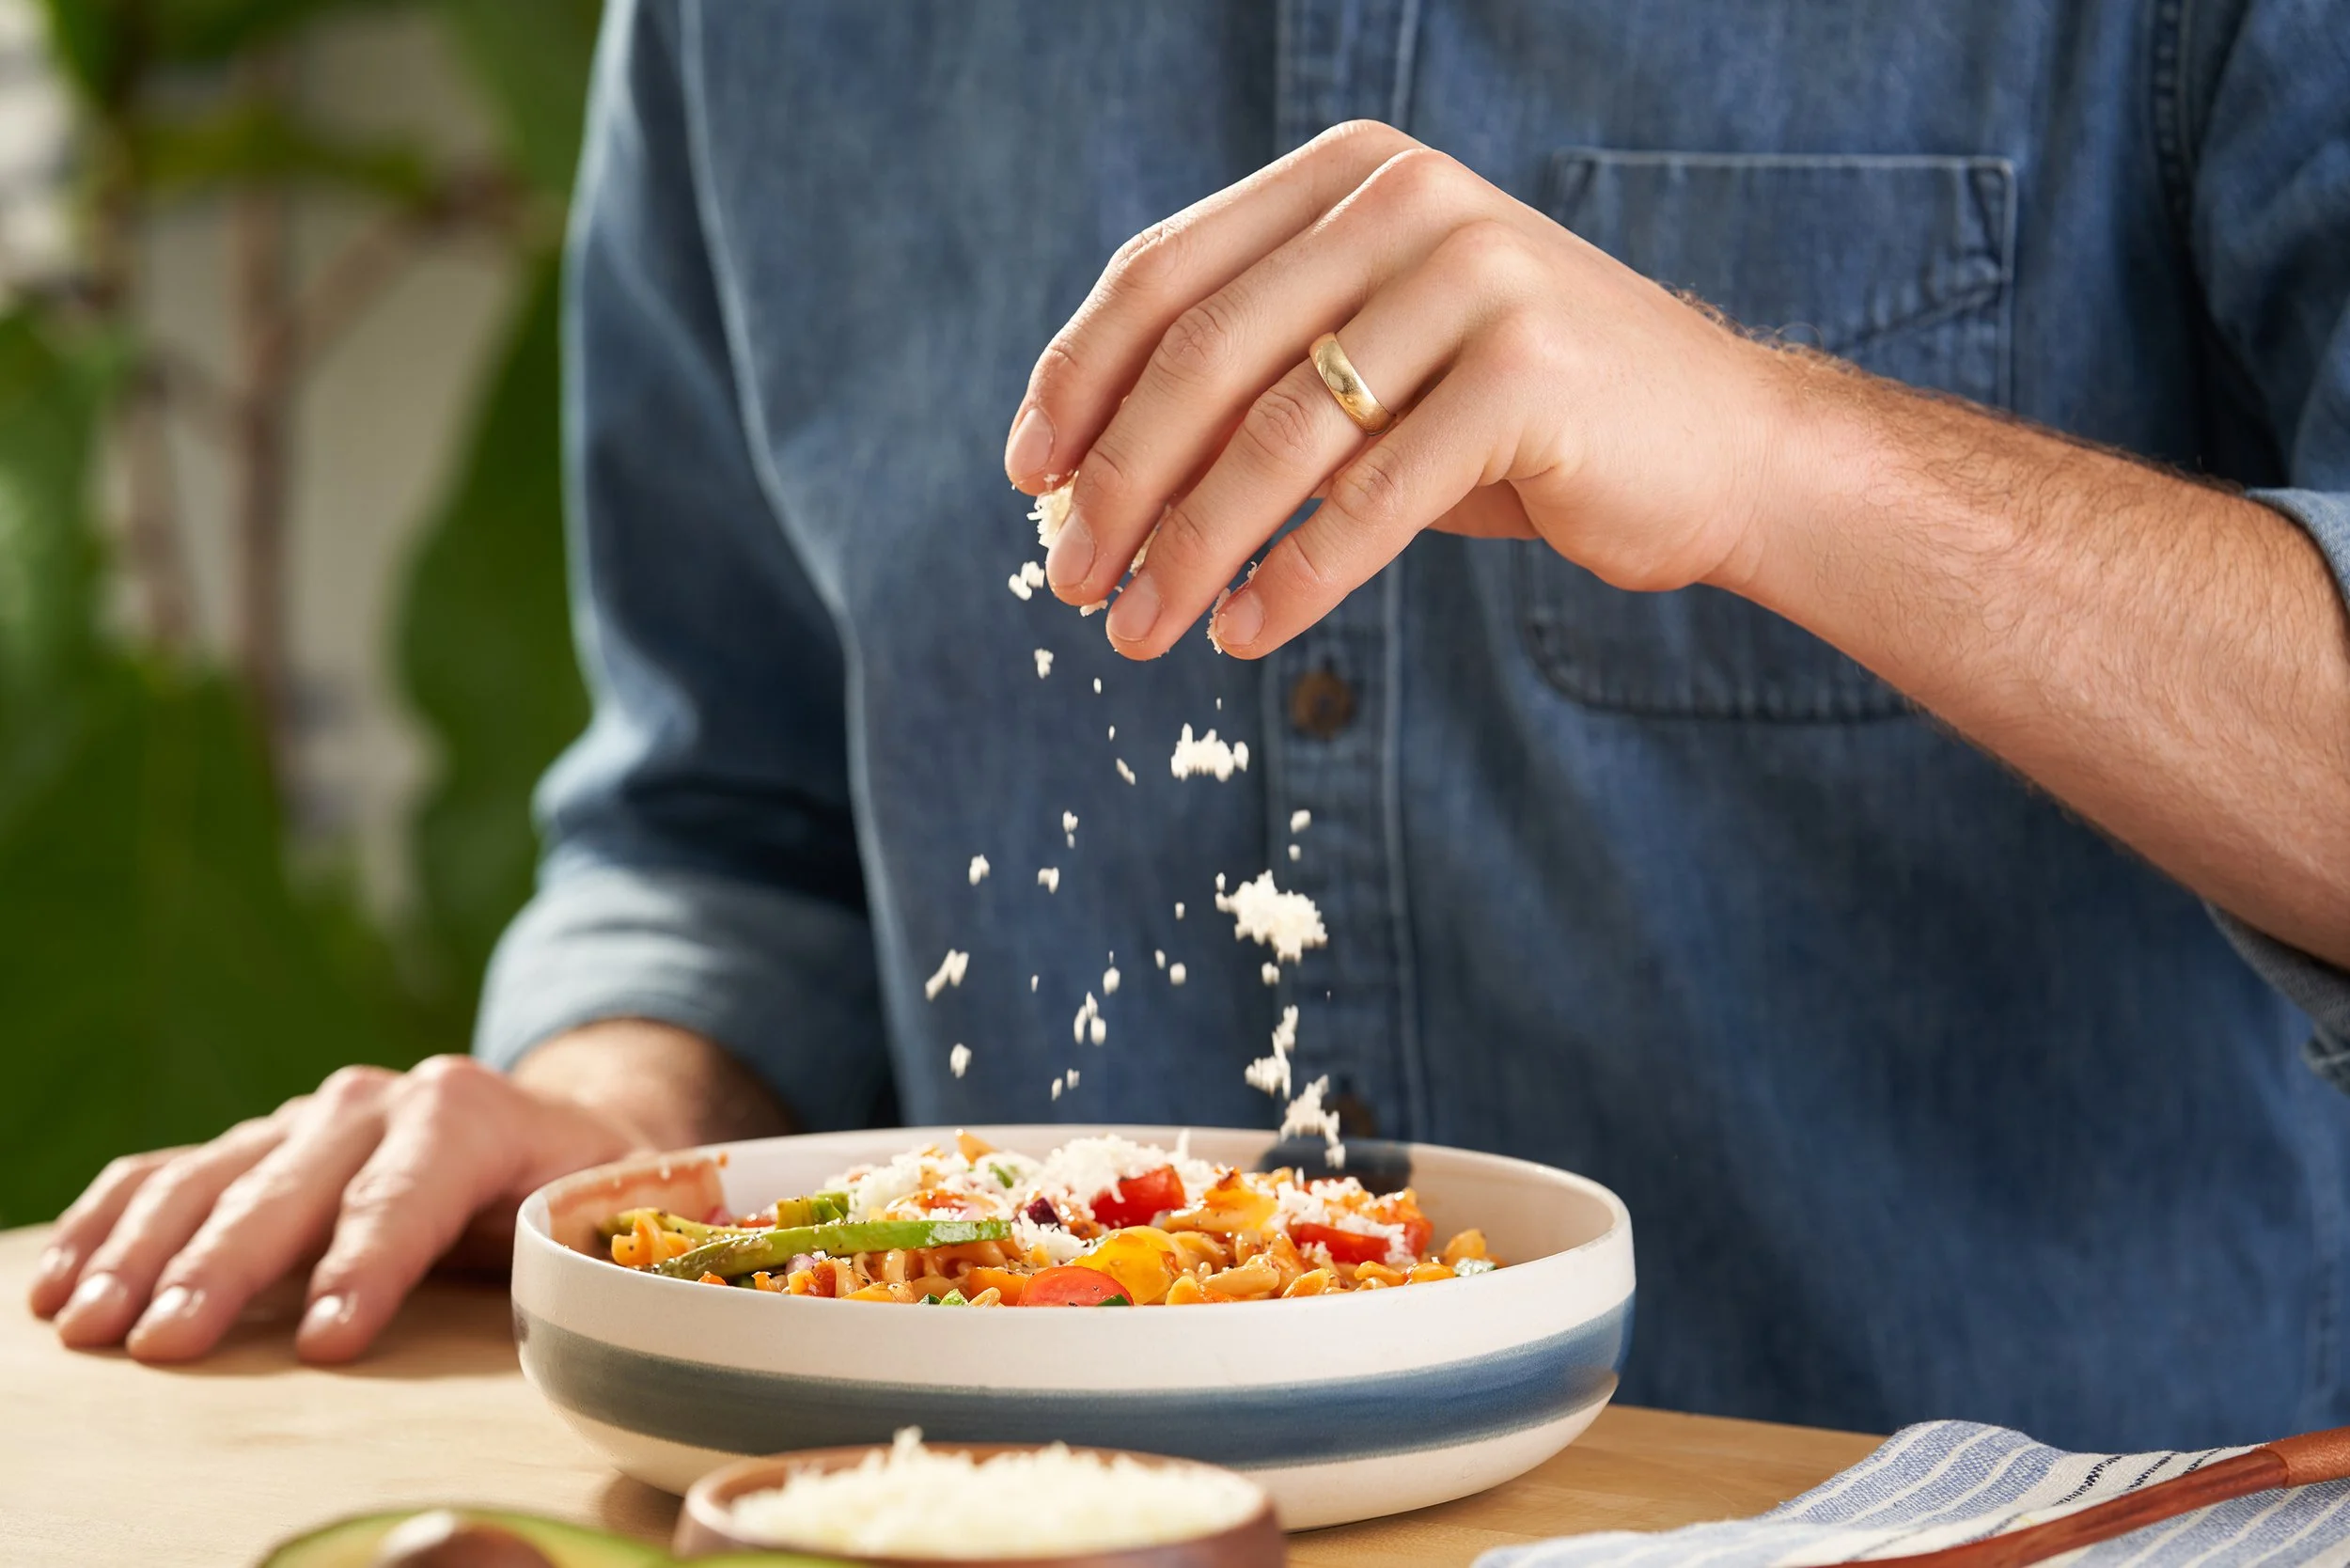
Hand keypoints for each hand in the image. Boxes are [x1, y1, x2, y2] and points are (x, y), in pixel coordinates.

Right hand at [26, 1052, 648, 1362]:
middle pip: (289, 1190)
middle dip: (225, 1268)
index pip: (409, 1193)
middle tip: (168, 1345)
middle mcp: (375, 1104)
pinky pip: (165, 1174)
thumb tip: (586, 1302)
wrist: (556, 1130)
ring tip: (90, 1326)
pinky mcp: (257, 1147)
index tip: (326, 1340)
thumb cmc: (578, 1192)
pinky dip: (107, 1223)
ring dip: (142, 1253)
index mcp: (468, 1114)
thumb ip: (585, 1246)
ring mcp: (305, 1122)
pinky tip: (60, 1283)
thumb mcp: (611, 1211)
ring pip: (209, 1179)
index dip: (368, 1264)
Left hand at [1002, 120, 1798, 658]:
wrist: (1721, 447)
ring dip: (1190, 550)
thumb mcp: (1371, 375)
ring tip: (1138, 632)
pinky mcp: (1532, 377)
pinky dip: (1295, 579)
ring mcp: (1476, 278)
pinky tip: (1245, 635)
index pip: (1165, 274)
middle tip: (1069, 581)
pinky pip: (1373, 498)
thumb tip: (1086, 486)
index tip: (1027, 478)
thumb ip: (1252, 389)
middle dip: (1118, 483)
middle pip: (1204, 355)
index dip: (1078, 380)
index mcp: (1349, 175)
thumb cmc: (1517, 422)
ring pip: (1279, 436)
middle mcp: (1407, 201)